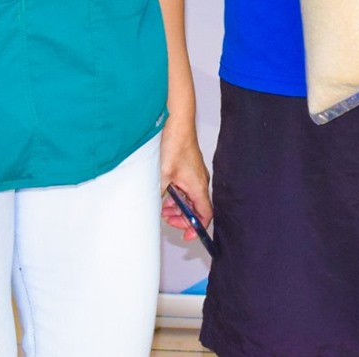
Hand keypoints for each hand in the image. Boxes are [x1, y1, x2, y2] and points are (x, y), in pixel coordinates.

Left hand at [159, 118, 211, 243]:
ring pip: (189, 198)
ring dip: (176, 206)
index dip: (197, 228)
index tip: (187, 236)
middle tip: (167, 219)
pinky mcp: (188, 168)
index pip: (205, 214)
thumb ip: (159, 195)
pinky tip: (163, 193)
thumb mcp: (162, 176)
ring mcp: (194, 174)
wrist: (176, 122)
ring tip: (162, 207)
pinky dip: (175, 195)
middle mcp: (200, 181)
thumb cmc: (175, 144)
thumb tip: (153, 209)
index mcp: (198, 186)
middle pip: (196, 208)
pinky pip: (185, 188)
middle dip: (182, 217)